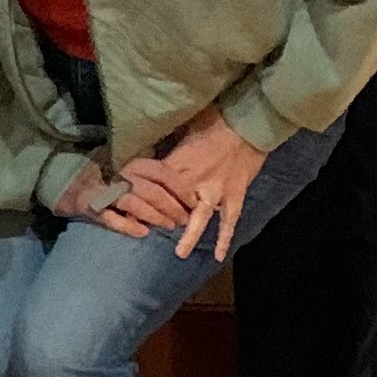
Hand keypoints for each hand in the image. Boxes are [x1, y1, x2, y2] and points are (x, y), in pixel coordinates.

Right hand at [62, 158, 179, 234]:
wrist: (70, 184)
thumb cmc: (109, 179)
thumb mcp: (131, 171)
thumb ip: (152, 176)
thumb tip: (186, 185)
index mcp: (132, 163)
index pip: (162, 172)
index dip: (180, 188)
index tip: (193, 202)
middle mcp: (120, 174)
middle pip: (152, 190)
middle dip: (172, 206)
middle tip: (184, 220)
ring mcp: (105, 192)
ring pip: (134, 203)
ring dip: (155, 216)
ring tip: (169, 227)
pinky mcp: (92, 207)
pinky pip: (111, 218)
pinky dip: (127, 225)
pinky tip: (142, 233)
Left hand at [135, 109, 273, 257]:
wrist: (248, 123)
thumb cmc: (214, 120)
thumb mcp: (184, 128)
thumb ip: (169, 145)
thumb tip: (147, 146)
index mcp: (179, 163)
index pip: (155, 184)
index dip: (142, 195)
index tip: (128, 205)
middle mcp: (195, 180)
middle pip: (173, 204)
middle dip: (161, 217)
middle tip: (147, 231)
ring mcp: (216, 190)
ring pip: (200, 217)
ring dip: (190, 235)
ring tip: (180, 254)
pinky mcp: (235, 194)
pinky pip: (229, 220)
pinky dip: (225, 237)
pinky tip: (220, 256)